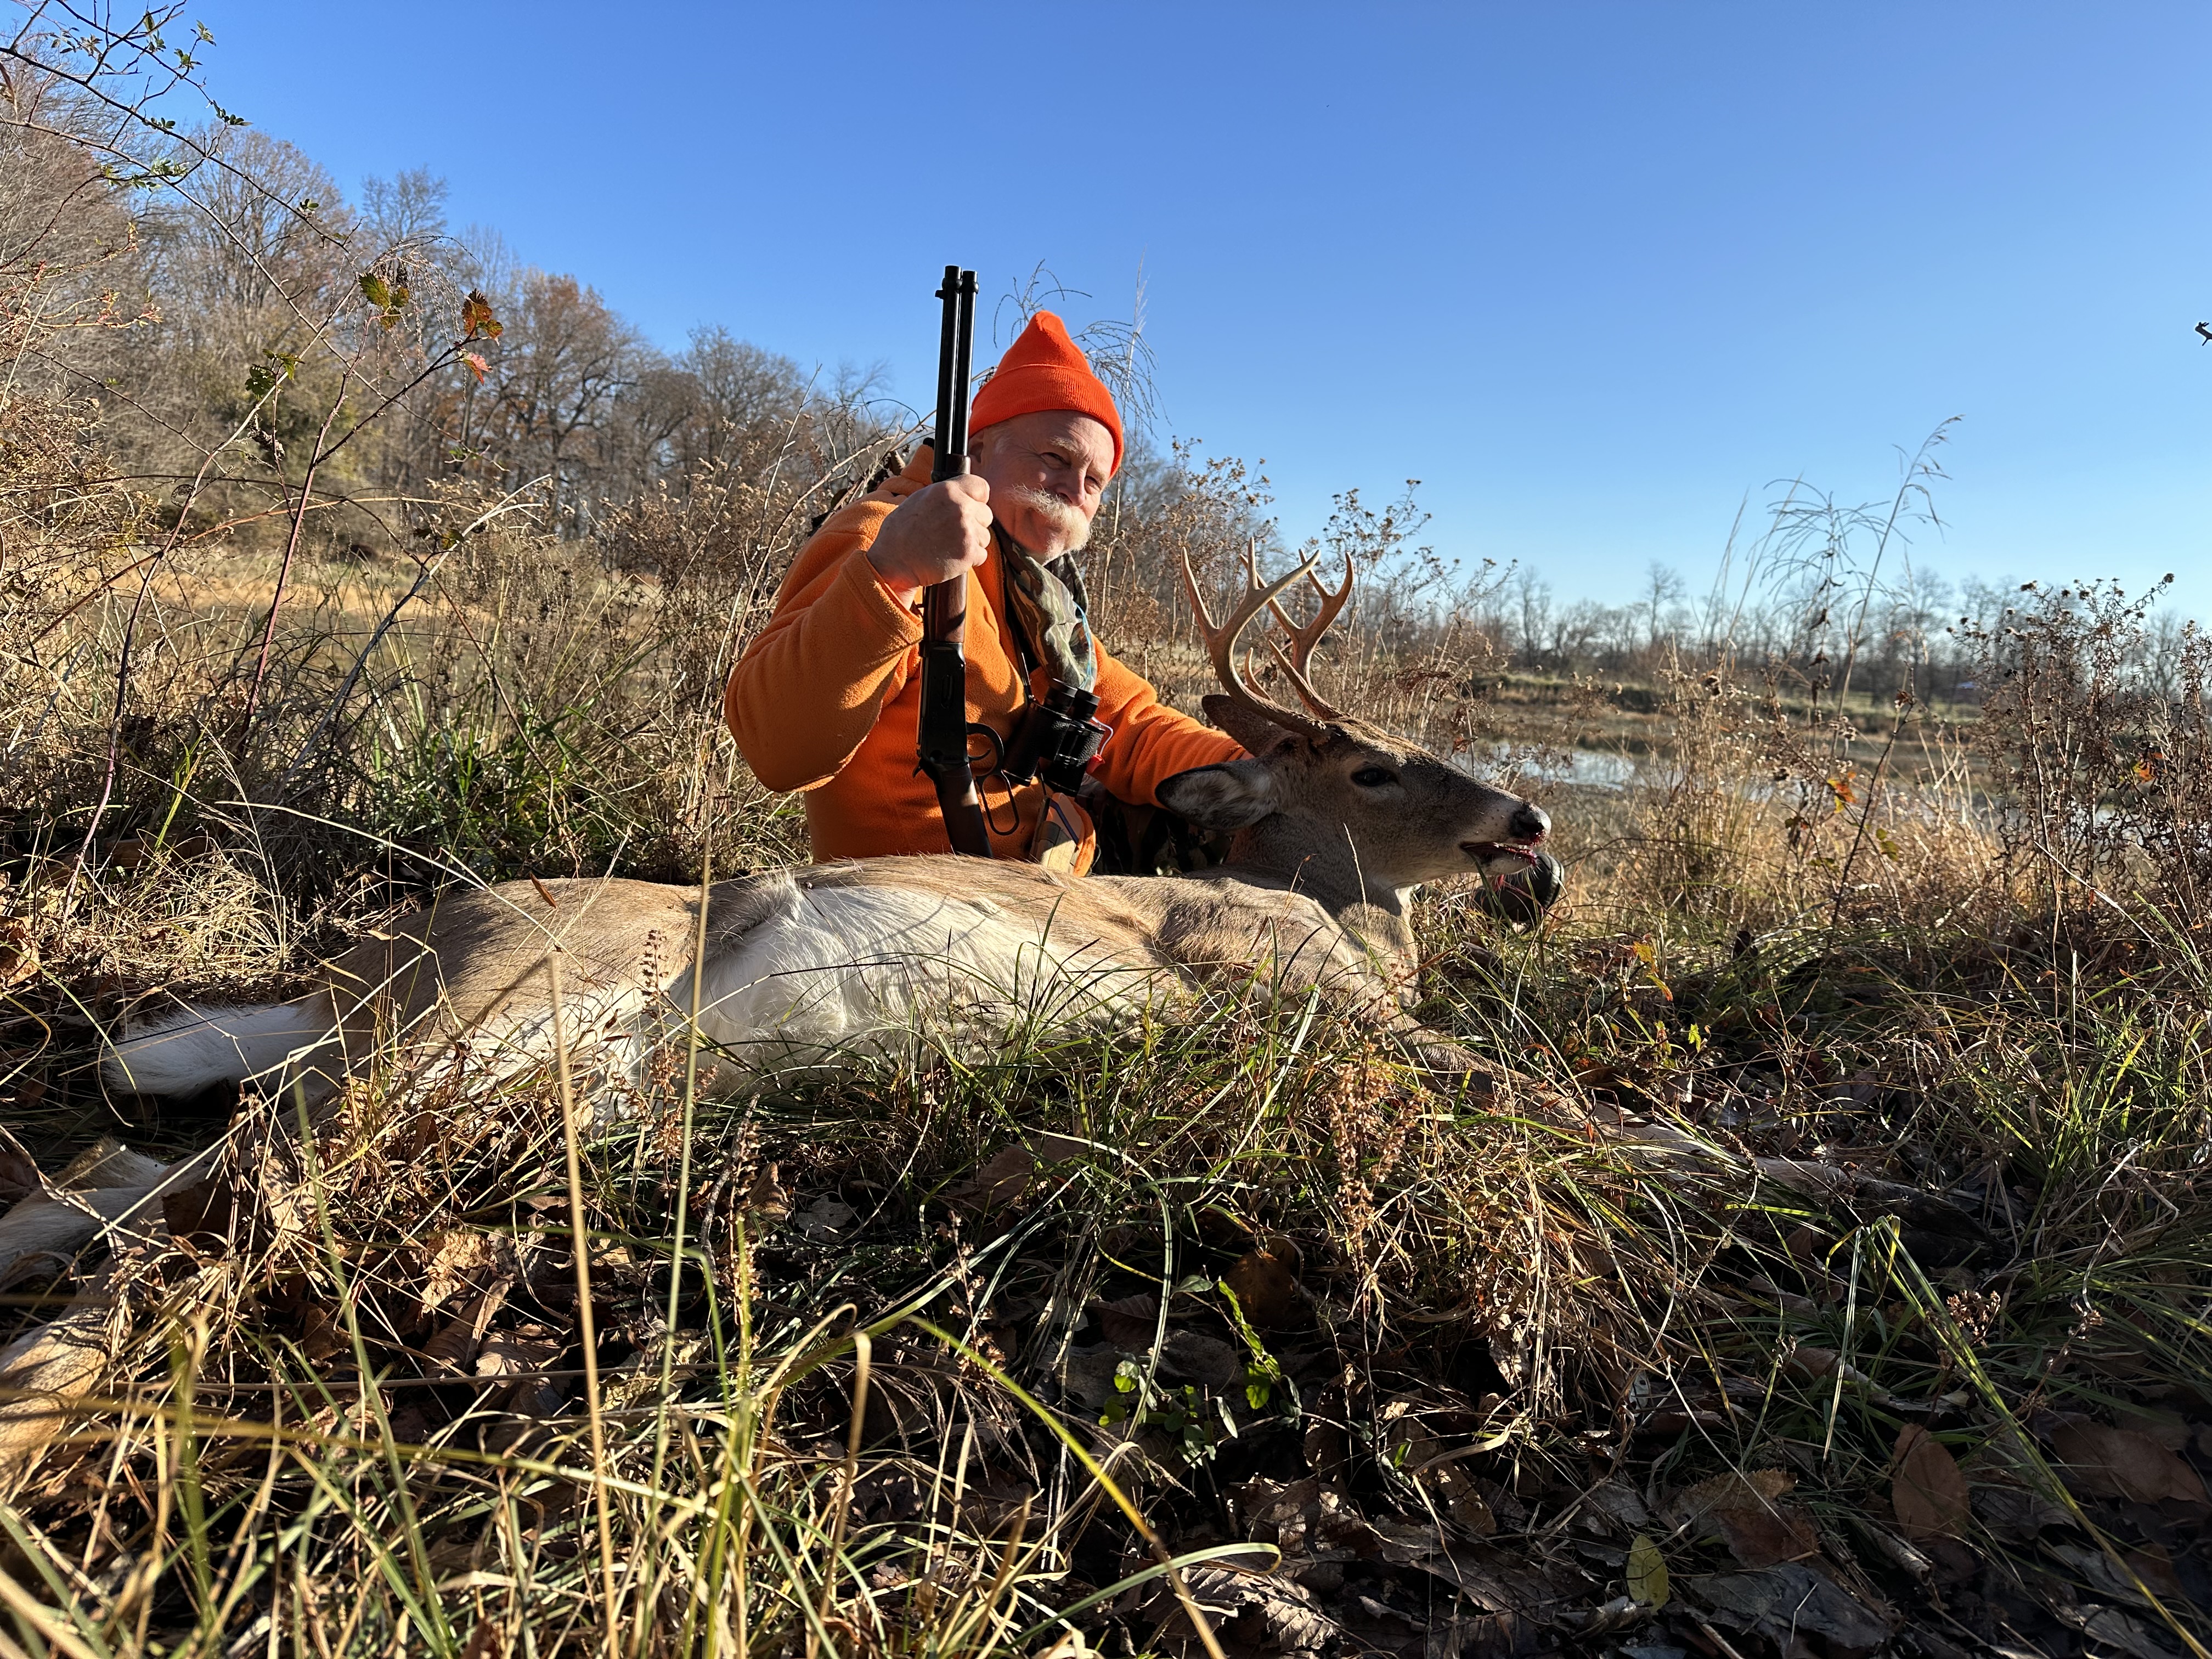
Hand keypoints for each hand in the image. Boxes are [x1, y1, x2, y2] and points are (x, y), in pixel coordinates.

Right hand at [866, 474, 991, 605]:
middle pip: (986, 514)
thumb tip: (963, 494)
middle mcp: (960, 507)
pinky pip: (981, 555)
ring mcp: (966, 531)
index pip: (981, 487)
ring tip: (949, 545)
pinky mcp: (969, 553)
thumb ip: (946, 495)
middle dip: (974, 523)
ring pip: (985, 536)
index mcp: (947, 490)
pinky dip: (969, 559)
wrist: (894, 561)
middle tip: (953, 532)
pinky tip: (951, 556)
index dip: (978, 498)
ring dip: (972, 542)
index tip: (972, 506)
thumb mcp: (920, 500)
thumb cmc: (902, 532)